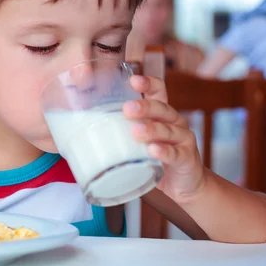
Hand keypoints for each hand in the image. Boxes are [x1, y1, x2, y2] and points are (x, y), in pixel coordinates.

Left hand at [123, 75, 206, 203]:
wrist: (184, 186)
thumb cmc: (155, 158)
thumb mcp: (137, 142)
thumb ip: (119, 133)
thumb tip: (79, 132)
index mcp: (161, 114)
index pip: (158, 92)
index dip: (148, 84)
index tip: (134, 80)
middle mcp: (174, 122)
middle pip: (161, 108)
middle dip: (145, 107)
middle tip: (127, 109)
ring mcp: (183, 140)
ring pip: (168, 130)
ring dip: (152, 130)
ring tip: (136, 131)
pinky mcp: (187, 159)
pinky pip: (176, 153)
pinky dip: (164, 152)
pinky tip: (153, 151)